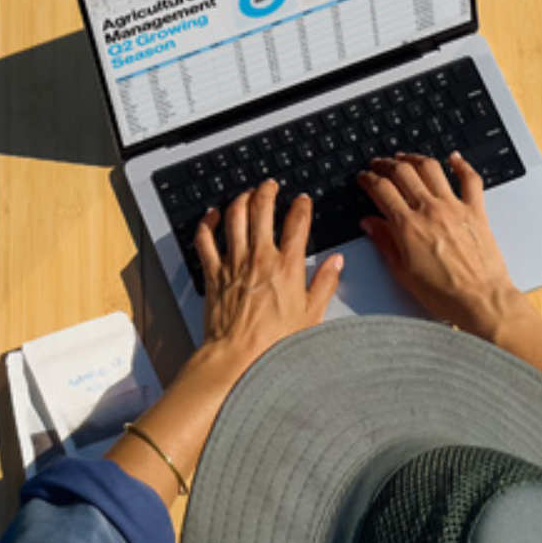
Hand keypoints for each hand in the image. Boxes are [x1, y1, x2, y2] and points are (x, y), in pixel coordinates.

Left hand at [194, 178, 343, 373]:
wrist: (237, 357)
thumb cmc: (274, 343)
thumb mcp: (311, 314)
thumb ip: (325, 283)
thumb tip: (336, 263)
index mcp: (287, 266)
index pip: (297, 223)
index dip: (302, 206)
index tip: (303, 201)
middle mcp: (260, 258)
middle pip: (262, 209)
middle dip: (267, 191)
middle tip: (270, 185)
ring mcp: (234, 262)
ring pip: (235, 217)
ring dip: (241, 199)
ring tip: (247, 193)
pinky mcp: (214, 273)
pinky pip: (206, 239)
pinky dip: (207, 223)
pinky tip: (212, 214)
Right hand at [356, 151, 525, 336]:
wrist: (480, 300)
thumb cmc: (444, 293)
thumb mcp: (403, 272)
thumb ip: (384, 243)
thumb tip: (369, 223)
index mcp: (408, 226)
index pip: (381, 190)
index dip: (368, 179)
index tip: (364, 178)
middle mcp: (430, 210)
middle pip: (403, 172)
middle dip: (386, 164)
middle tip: (379, 164)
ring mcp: (454, 207)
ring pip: (431, 168)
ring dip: (414, 158)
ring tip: (405, 158)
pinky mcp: (475, 211)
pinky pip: (469, 179)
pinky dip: (461, 164)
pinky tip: (454, 157)